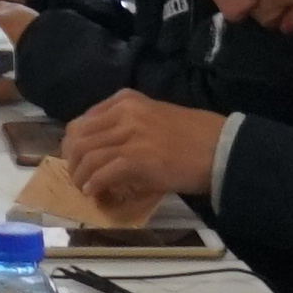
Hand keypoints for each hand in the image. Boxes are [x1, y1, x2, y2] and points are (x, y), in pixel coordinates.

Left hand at [55, 91, 225, 225]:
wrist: (220, 149)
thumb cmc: (193, 136)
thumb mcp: (154, 117)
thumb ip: (127, 125)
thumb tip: (103, 150)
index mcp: (127, 100)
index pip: (84, 120)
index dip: (74, 144)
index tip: (77, 160)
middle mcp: (124, 112)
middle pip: (79, 138)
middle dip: (73, 161)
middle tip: (77, 177)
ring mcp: (130, 134)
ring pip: (87, 155)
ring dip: (80, 176)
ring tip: (85, 188)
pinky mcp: (136, 158)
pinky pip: (102, 172)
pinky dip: (94, 184)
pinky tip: (95, 192)